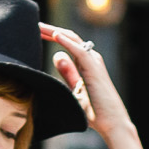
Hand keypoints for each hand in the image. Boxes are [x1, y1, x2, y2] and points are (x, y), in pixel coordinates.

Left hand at [40, 24, 132, 140]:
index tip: (37, 32)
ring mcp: (93, 63)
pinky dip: (67, 42)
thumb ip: (67, 73)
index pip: (68, 43)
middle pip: (70, 37)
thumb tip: (55, 55)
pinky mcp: (94, 70)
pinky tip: (54, 36)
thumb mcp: (75, 90)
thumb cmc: (95, 111)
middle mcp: (91, 59)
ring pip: (74, 40)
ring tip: (40, 27)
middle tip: (35, 25)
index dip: (53, 35)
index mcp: (86, 64)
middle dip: (51, 30)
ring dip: (56, 32)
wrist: (112, 123)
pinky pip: (79, 51)